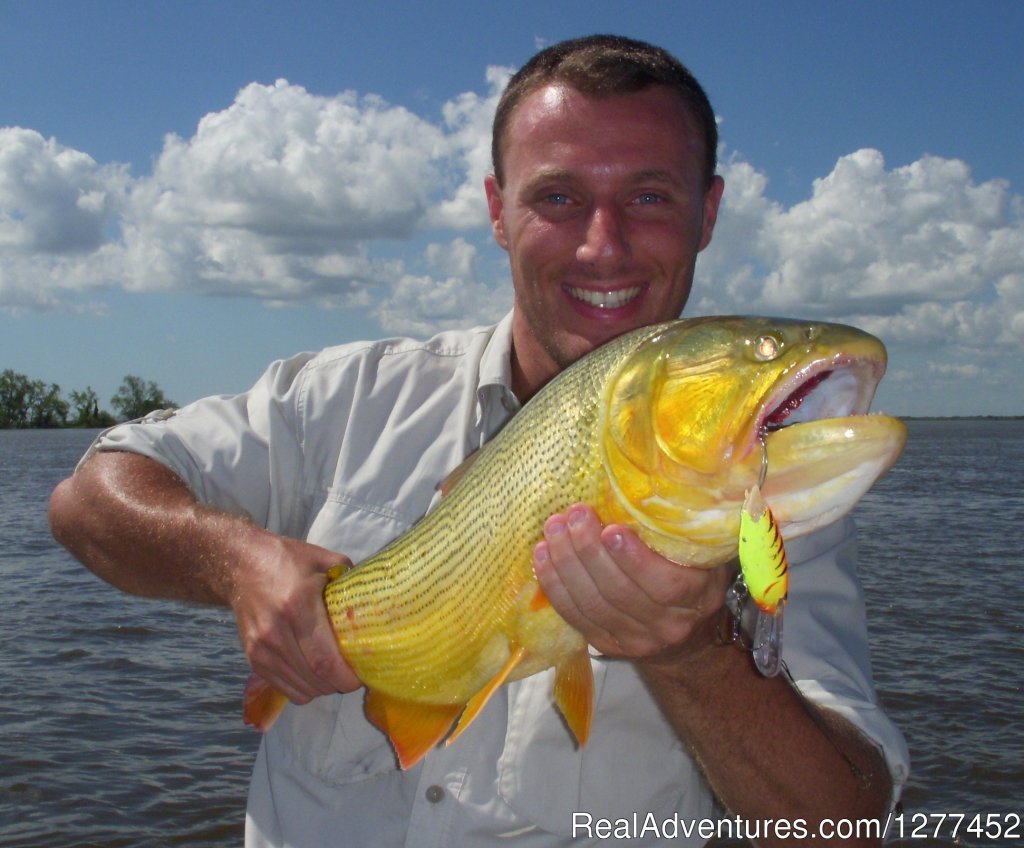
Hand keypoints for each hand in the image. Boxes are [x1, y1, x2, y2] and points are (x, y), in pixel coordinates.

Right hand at [230, 530, 361, 703]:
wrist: (241, 565)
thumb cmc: (288, 561)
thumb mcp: (325, 561)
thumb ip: (351, 582)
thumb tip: (376, 603)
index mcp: (298, 607)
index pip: (325, 661)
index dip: (348, 677)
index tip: (364, 674)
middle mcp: (276, 633)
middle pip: (316, 680)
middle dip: (341, 684)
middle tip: (355, 673)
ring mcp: (261, 649)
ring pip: (302, 690)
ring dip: (324, 687)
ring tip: (334, 670)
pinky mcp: (253, 659)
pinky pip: (286, 689)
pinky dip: (305, 688)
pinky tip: (313, 671)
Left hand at [532, 504, 731, 663]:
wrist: (688, 639)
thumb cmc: (694, 578)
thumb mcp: (704, 555)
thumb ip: (685, 531)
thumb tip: (657, 483)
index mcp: (698, 598)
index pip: (666, 585)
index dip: (635, 559)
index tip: (611, 529)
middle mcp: (669, 625)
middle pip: (620, 593)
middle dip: (590, 552)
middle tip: (574, 515)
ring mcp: (636, 641)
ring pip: (594, 604)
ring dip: (567, 565)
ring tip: (554, 529)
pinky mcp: (607, 645)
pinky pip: (576, 616)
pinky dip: (555, 586)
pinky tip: (543, 557)